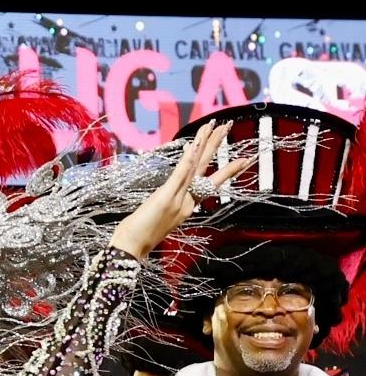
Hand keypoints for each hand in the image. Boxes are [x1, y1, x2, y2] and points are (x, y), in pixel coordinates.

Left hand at [108, 121, 253, 259]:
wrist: (132, 249)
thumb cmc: (141, 236)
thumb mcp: (159, 219)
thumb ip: (168, 207)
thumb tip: (170, 197)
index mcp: (188, 205)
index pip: (210, 182)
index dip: (228, 170)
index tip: (243, 158)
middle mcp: (187, 201)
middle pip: (206, 168)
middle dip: (217, 146)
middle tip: (228, 127)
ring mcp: (178, 199)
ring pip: (196, 168)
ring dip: (205, 145)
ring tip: (216, 127)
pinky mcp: (165, 197)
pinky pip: (180, 176)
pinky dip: (188, 161)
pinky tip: (194, 146)